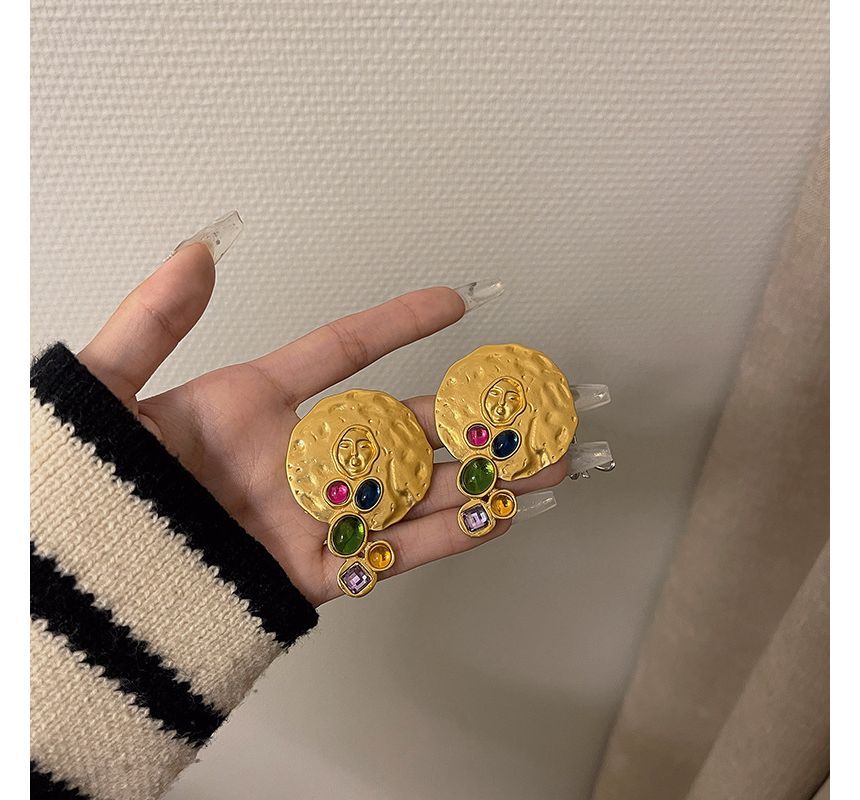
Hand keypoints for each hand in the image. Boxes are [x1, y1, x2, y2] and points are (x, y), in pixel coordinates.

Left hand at [78, 242, 566, 604]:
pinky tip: (496, 516)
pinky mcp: (311, 572)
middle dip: (473, 415)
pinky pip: (390, 553)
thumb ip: (154, 319)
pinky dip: (445, 537)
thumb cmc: (88, 480)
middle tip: (532, 401)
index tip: (455, 303)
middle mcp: (298, 456)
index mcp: (254, 403)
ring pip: (413, 490)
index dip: (399, 324)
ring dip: (481, 477)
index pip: (344, 352)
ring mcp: (311, 513)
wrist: (77, 575)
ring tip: (542, 463)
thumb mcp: (110, 389)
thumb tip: (197, 250)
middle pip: (404, 427)